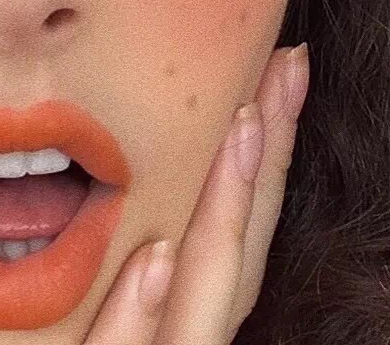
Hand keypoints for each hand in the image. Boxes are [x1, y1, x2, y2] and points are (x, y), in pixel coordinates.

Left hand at [84, 43, 309, 344]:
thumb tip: (155, 236)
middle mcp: (182, 335)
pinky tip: (159, 257)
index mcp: (179, 306)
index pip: (232, 225)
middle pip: (237, 243)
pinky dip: (142, 314)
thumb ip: (128, 290)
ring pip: (206, 295)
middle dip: (267, 158)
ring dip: (228, 212)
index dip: (261, 157)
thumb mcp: (101, 315)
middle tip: (287, 70)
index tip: (274, 79)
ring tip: (247, 127)